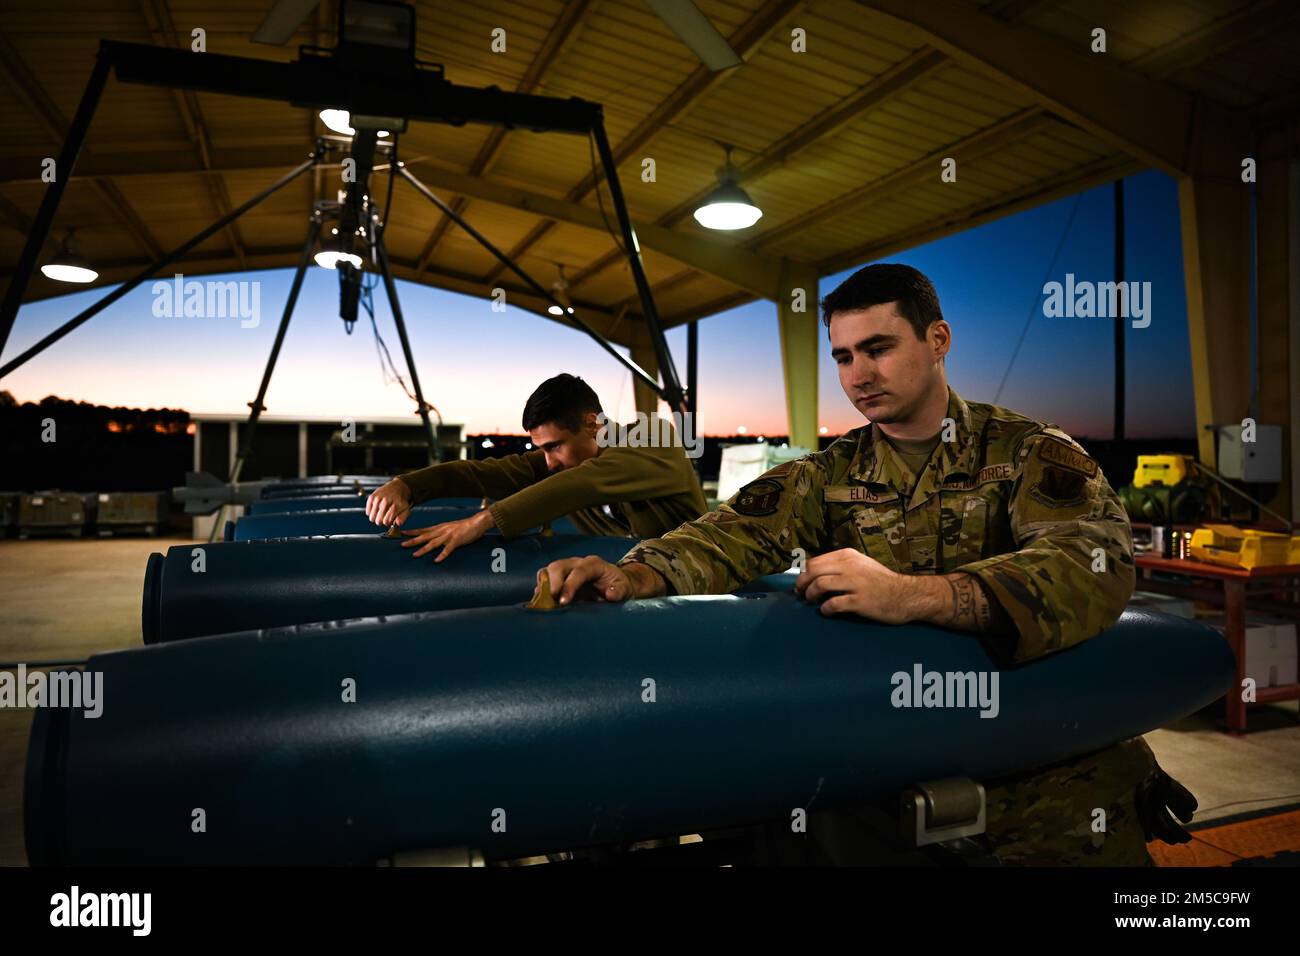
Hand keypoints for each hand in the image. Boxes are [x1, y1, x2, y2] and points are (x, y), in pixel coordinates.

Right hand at [366, 478, 411, 527]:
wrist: (397, 487)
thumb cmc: (400, 501)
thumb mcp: (406, 510)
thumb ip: (402, 518)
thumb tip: (397, 524)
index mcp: (396, 505)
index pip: (386, 521)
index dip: (388, 523)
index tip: (390, 520)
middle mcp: (386, 500)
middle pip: (378, 520)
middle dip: (381, 522)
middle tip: (385, 517)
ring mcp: (378, 498)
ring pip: (372, 517)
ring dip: (376, 518)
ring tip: (381, 514)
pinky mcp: (372, 497)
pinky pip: (368, 512)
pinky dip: (371, 513)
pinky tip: (377, 510)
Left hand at [401, 511, 491, 560]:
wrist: (477, 522)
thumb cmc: (465, 526)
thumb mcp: (450, 527)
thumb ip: (442, 532)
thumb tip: (435, 537)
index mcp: (440, 528)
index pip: (423, 530)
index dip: (413, 532)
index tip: (403, 533)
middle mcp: (442, 531)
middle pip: (425, 536)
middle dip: (413, 541)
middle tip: (402, 545)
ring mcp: (449, 536)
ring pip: (433, 543)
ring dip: (423, 549)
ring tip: (415, 555)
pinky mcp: (457, 540)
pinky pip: (448, 549)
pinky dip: (442, 555)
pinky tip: (437, 560)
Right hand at [536, 557, 664, 604]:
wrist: (616, 585)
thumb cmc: (620, 587)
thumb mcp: (625, 589)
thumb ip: (619, 591)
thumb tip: (610, 594)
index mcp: (594, 564)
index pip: (578, 572)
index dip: (569, 586)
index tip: (563, 601)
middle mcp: (577, 563)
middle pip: (558, 566)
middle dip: (551, 583)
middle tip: (548, 602)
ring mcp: (567, 569)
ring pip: (548, 571)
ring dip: (543, 587)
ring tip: (541, 603)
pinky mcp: (560, 578)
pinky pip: (546, 580)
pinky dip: (541, 591)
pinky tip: (540, 603)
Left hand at [794, 548, 913, 622]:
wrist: (906, 595)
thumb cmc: (882, 581)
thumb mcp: (862, 564)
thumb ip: (841, 565)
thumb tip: (815, 573)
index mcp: (848, 556)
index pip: (815, 561)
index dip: (803, 574)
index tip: (801, 583)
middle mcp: (850, 566)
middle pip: (813, 571)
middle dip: (802, 584)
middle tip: (801, 594)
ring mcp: (855, 583)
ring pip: (819, 585)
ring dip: (811, 595)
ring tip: (812, 602)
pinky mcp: (859, 601)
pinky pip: (833, 604)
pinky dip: (825, 609)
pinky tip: (827, 611)